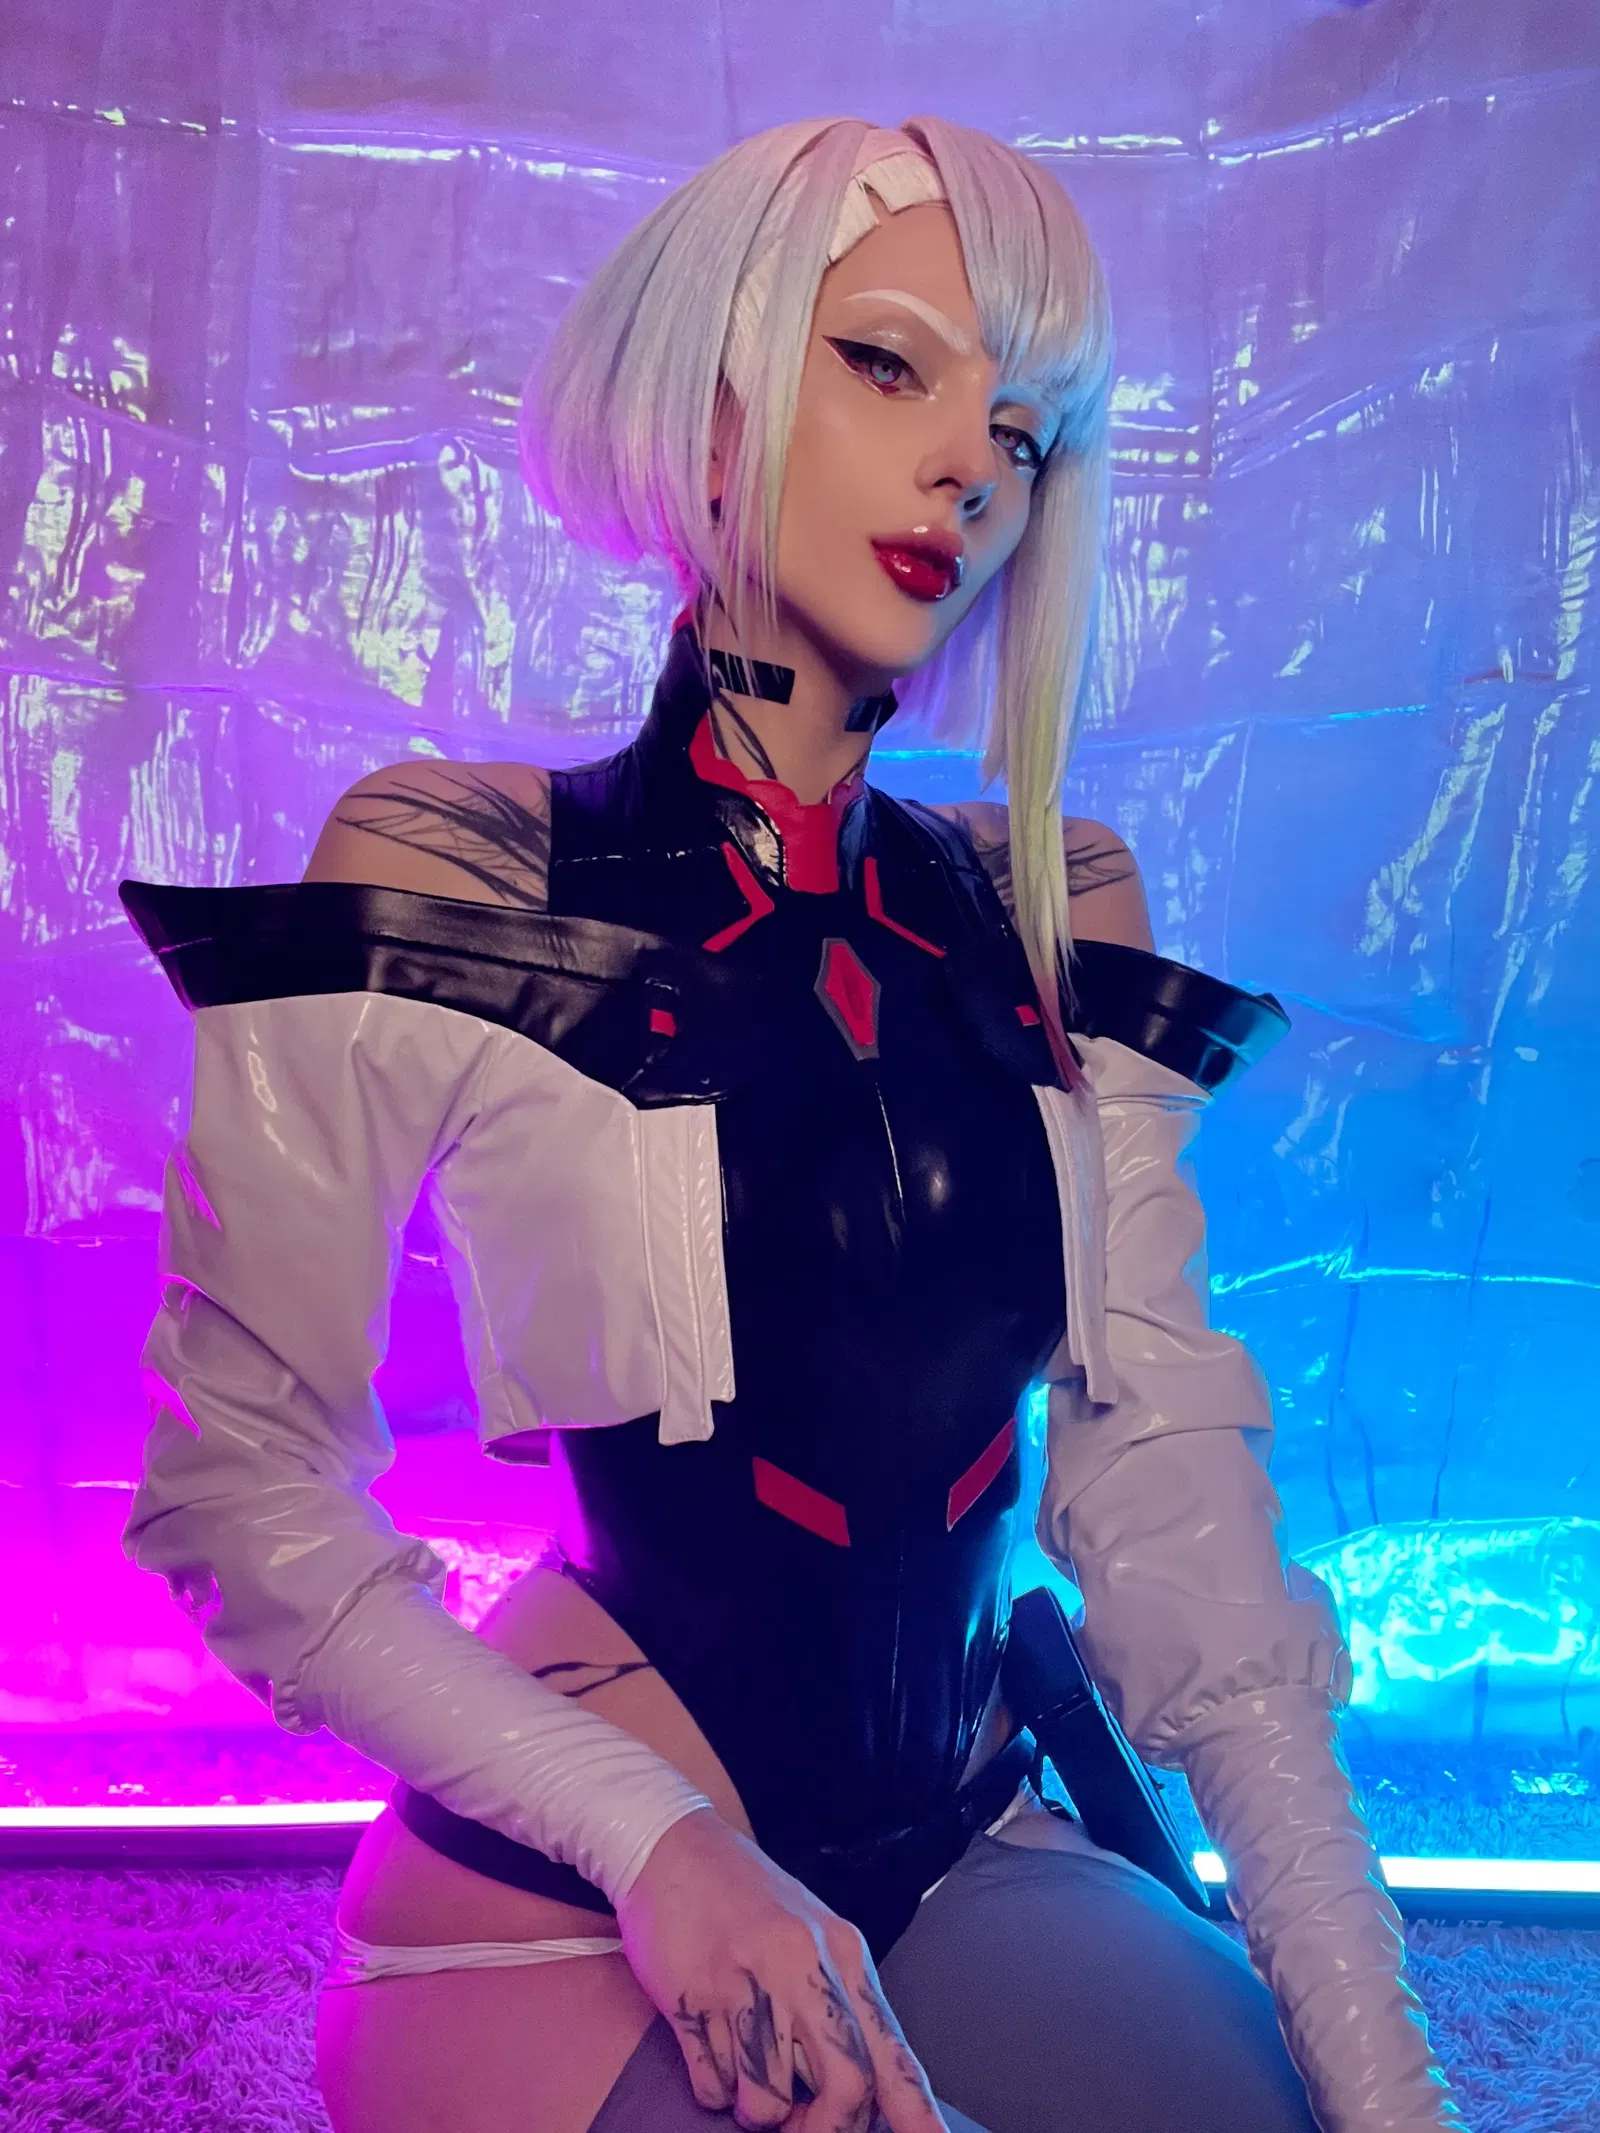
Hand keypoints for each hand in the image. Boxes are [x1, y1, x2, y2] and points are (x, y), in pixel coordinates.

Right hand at [615, 1807, 947, 2130]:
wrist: (673, 1847)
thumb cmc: (751, 1900)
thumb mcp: (814, 1938)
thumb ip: (842, 2005)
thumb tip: (865, 2093)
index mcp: (842, 1952)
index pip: (889, 2050)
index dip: (915, 2111)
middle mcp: (800, 1964)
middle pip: (845, 2085)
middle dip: (825, 2128)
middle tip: (800, 2127)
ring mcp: (744, 1981)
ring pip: (768, 2099)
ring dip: (755, 2107)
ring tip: (745, 2065)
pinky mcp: (691, 1996)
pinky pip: (712, 2085)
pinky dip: (712, 2086)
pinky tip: (711, 2044)